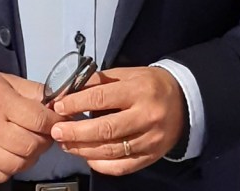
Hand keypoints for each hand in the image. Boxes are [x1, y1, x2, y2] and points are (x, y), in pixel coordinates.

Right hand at [0, 67, 59, 181]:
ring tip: (31, 146)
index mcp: (0, 100)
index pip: (38, 120)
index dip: (54, 122)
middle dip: (45, 141)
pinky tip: (13, 156)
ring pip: (17, 164)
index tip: (58, 121)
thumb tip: (57, 101)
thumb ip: (33, 91)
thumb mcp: (6, 80)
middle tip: (46, 134)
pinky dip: (12, 169)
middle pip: (30, 145)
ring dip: (31, 157)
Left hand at [49, 67, 185, 175]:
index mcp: (139, 90)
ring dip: (83, 149)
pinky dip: (102, 165)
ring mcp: (150, 139)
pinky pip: (123, 166)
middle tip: (56, 131)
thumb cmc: (150, 84)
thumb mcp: (127, 74)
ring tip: (66, 144)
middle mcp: (146, 116)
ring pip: (111, 150)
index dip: (77, 103)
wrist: (183, 101)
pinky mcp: (151, 156)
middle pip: (105, 129)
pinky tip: (87, 158)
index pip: (102, 98)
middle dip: (76, 132)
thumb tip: (71, 90)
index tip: (59, 106)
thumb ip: (101, 81)